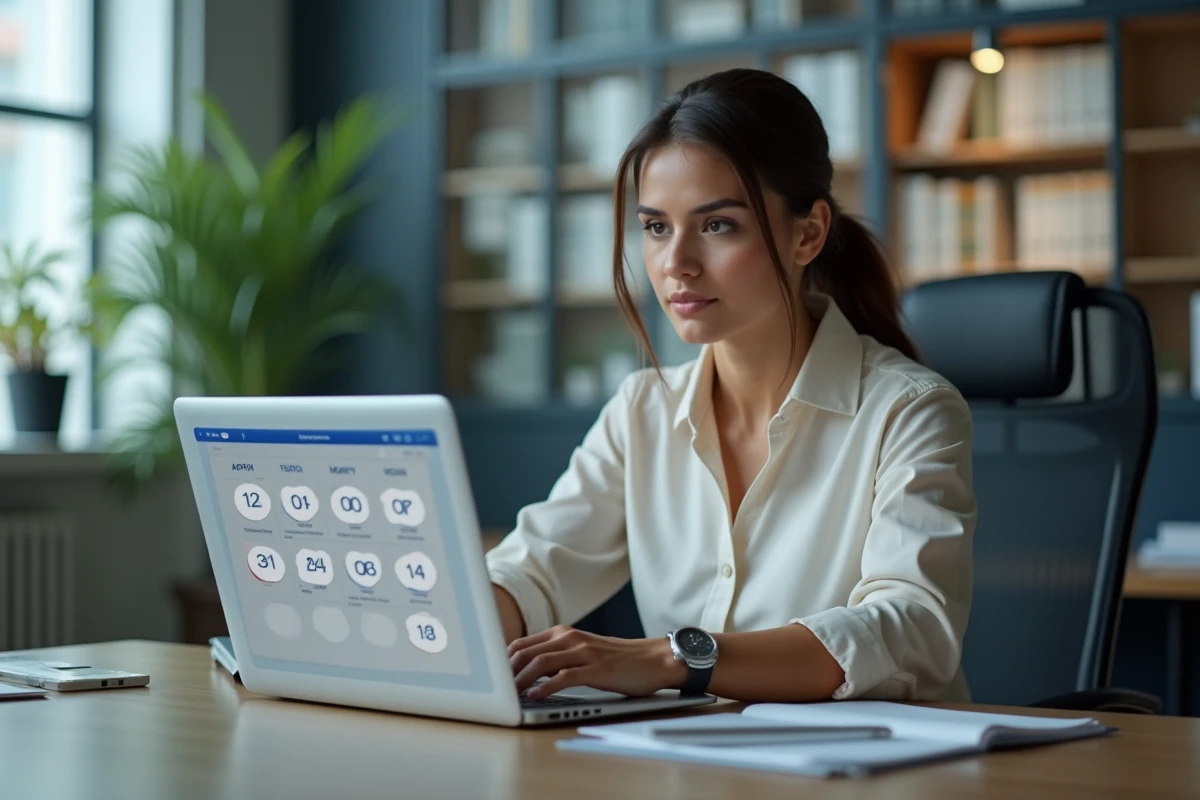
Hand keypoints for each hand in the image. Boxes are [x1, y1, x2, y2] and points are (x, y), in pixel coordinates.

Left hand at [508, 626, 686, 699]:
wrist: (653, 659)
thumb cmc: (617, 660)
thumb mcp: (582, 652)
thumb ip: (557, 657)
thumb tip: (527, 673)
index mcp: (564, 634)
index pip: (522, 644)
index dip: (503, 661)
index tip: (491, 678)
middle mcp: (571, 639)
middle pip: (526, 652)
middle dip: (506, 672)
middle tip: (495, 690)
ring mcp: (584, 653)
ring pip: (541, 663)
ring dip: (520, 680)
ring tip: (509, 695)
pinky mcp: (596, 669)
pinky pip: (565, 677)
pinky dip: (546, 687)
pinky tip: (535, 696)